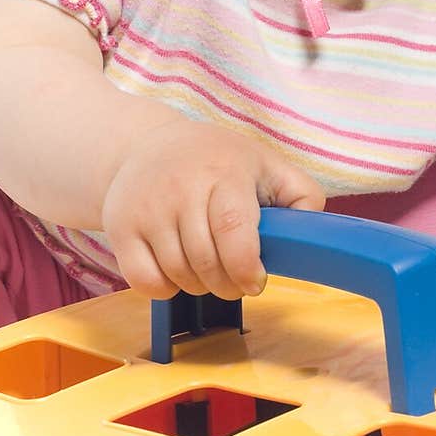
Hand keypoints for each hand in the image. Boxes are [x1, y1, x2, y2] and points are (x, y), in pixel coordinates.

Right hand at [101, 118, 324, 299]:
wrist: (145, 146)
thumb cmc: (216, 161)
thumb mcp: (264, 164)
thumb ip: (300, 194)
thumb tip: (314, 232)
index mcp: (224, 172)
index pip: (233, 228)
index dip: (246, 266)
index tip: (256, 280)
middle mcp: (181, 187)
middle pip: (206, 261)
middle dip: (228, 284)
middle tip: (236, 280)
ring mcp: (147, 208)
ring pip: (178, 274)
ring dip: (199, 286)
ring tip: (209, 270)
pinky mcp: (121, 228)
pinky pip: (144, 282)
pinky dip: (165, 289)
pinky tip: (177, 270)